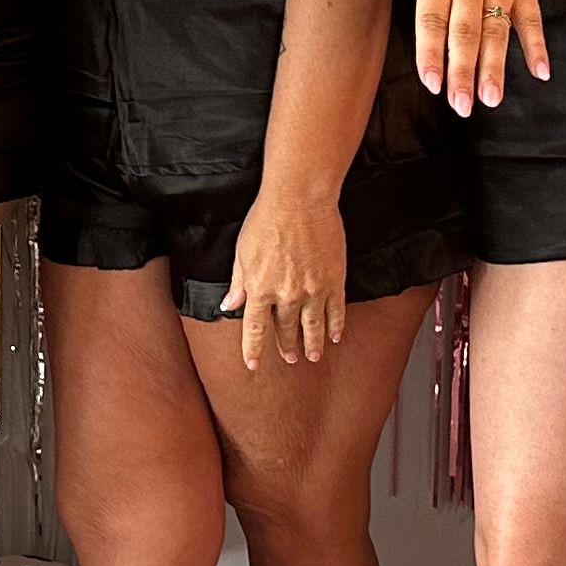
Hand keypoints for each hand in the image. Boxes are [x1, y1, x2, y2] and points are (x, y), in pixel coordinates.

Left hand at [224, 185, 347, 369]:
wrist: (299, 199)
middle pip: (286, 329)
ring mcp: (312, 290)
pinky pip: (336, 311)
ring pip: (313, 327)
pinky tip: (335, 336)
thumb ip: (238, 282)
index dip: (253, 350)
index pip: (255, 329)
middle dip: (286, 346)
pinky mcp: (333, 281)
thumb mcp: (242, 252)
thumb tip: (229, 305)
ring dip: (312, 344)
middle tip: (289, 357)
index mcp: (260, 288)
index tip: (253, 366)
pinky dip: (336, 326)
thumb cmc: (266, 219)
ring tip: (312, 356)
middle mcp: (286, 295)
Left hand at [348, 0, 554, 112]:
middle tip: (460, 105)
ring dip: (495, 67)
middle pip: (465, 31)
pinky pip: (532, 20)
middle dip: (462, 70)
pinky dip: (536, 46)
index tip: (429, 82)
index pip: (432, 17)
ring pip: (497, 31)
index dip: (431, 51)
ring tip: (490, 98)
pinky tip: (540, 73)